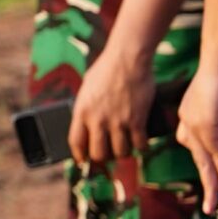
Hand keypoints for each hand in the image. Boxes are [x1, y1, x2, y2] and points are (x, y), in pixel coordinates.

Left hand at [68, 44, 156, 164]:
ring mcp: (118, 121)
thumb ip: (86, 107)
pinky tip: (142, 144)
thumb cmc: (106, 69)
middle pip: (99, 154)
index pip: (76, 143)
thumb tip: (87, 124)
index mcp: (82, 111)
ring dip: (124, 153)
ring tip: (126, 146)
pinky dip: (142, 147)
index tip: (84, 160)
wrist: (128, 58)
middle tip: (109, 154)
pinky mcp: (137, 120)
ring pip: (121, 153)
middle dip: (104, 158)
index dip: (80, 156)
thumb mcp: (87, 88)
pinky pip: (140, 145)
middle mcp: (98, 120)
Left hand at [177, 51, 217, 213]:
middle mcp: (190, 121)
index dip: (210, 166)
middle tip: (210, 204)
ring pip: (204, 157)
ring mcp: (194, 121)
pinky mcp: (203, 121)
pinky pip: (214, 149)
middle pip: (198, 157)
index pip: (200, 148)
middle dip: (207, 182)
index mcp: (195, 117)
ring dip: (213, 180)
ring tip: (216, 201)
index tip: (215, 183)